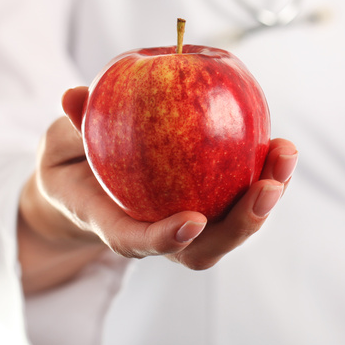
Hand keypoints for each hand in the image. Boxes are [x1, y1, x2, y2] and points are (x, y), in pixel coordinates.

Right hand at [18, 87, 296, 292]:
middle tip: (268, 189)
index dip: (165, 238)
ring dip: (266, 196)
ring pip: (233, 226)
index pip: (138, 241)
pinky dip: (263, 173)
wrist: (89, 185)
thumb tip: (73, 97)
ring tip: (285, 156)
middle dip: (242, 223)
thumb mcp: (59, 145)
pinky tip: (280, 145)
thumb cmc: (72, 166)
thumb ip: (70, 127)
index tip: (191, 222)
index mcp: (116, 227)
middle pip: (205, 247)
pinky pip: (240, 194)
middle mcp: (160, 233)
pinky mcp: (211, 204)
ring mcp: (189, 222)